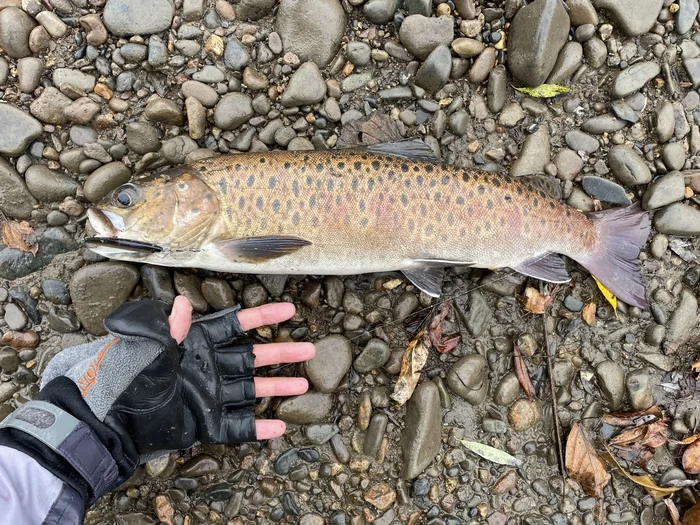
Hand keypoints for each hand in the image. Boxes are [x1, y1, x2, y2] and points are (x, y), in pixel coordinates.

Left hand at [39, 296, 314, 460]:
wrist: (112, 422)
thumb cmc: (126, 378)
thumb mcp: (147, 350)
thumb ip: (169, 330)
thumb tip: (182, 302)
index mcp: (197, 344)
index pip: (235, 326)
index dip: (262, 317)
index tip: (290, 310)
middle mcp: (209, 367)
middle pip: (254, 357)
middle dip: (282, 353)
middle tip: (310, 349)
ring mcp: (211, 395)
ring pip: (252, 388)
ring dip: (278, 388)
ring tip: (304, 384)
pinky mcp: (207, 423)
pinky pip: (238, 425)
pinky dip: (258, 428)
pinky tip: (280, 427)